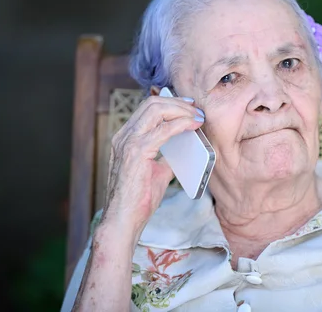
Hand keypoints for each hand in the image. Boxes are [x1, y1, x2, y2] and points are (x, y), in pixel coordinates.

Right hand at [102, 92, 204, 237]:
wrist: (124, 219)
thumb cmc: (138, 199)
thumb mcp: (156, 172)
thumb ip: (167, 157)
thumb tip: (187, 148)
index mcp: (125, 138)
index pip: (147, 108)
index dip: (170, 102)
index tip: (189, 106)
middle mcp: (124, 136)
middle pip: (152, 103)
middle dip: (177, 102)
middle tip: (196, 109)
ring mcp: (128, 142)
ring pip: (156, 110)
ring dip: (181, 110)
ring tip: (197, 116)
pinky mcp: (137, 152)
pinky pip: (164, 129)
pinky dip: (181, 123)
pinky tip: (193, 126)